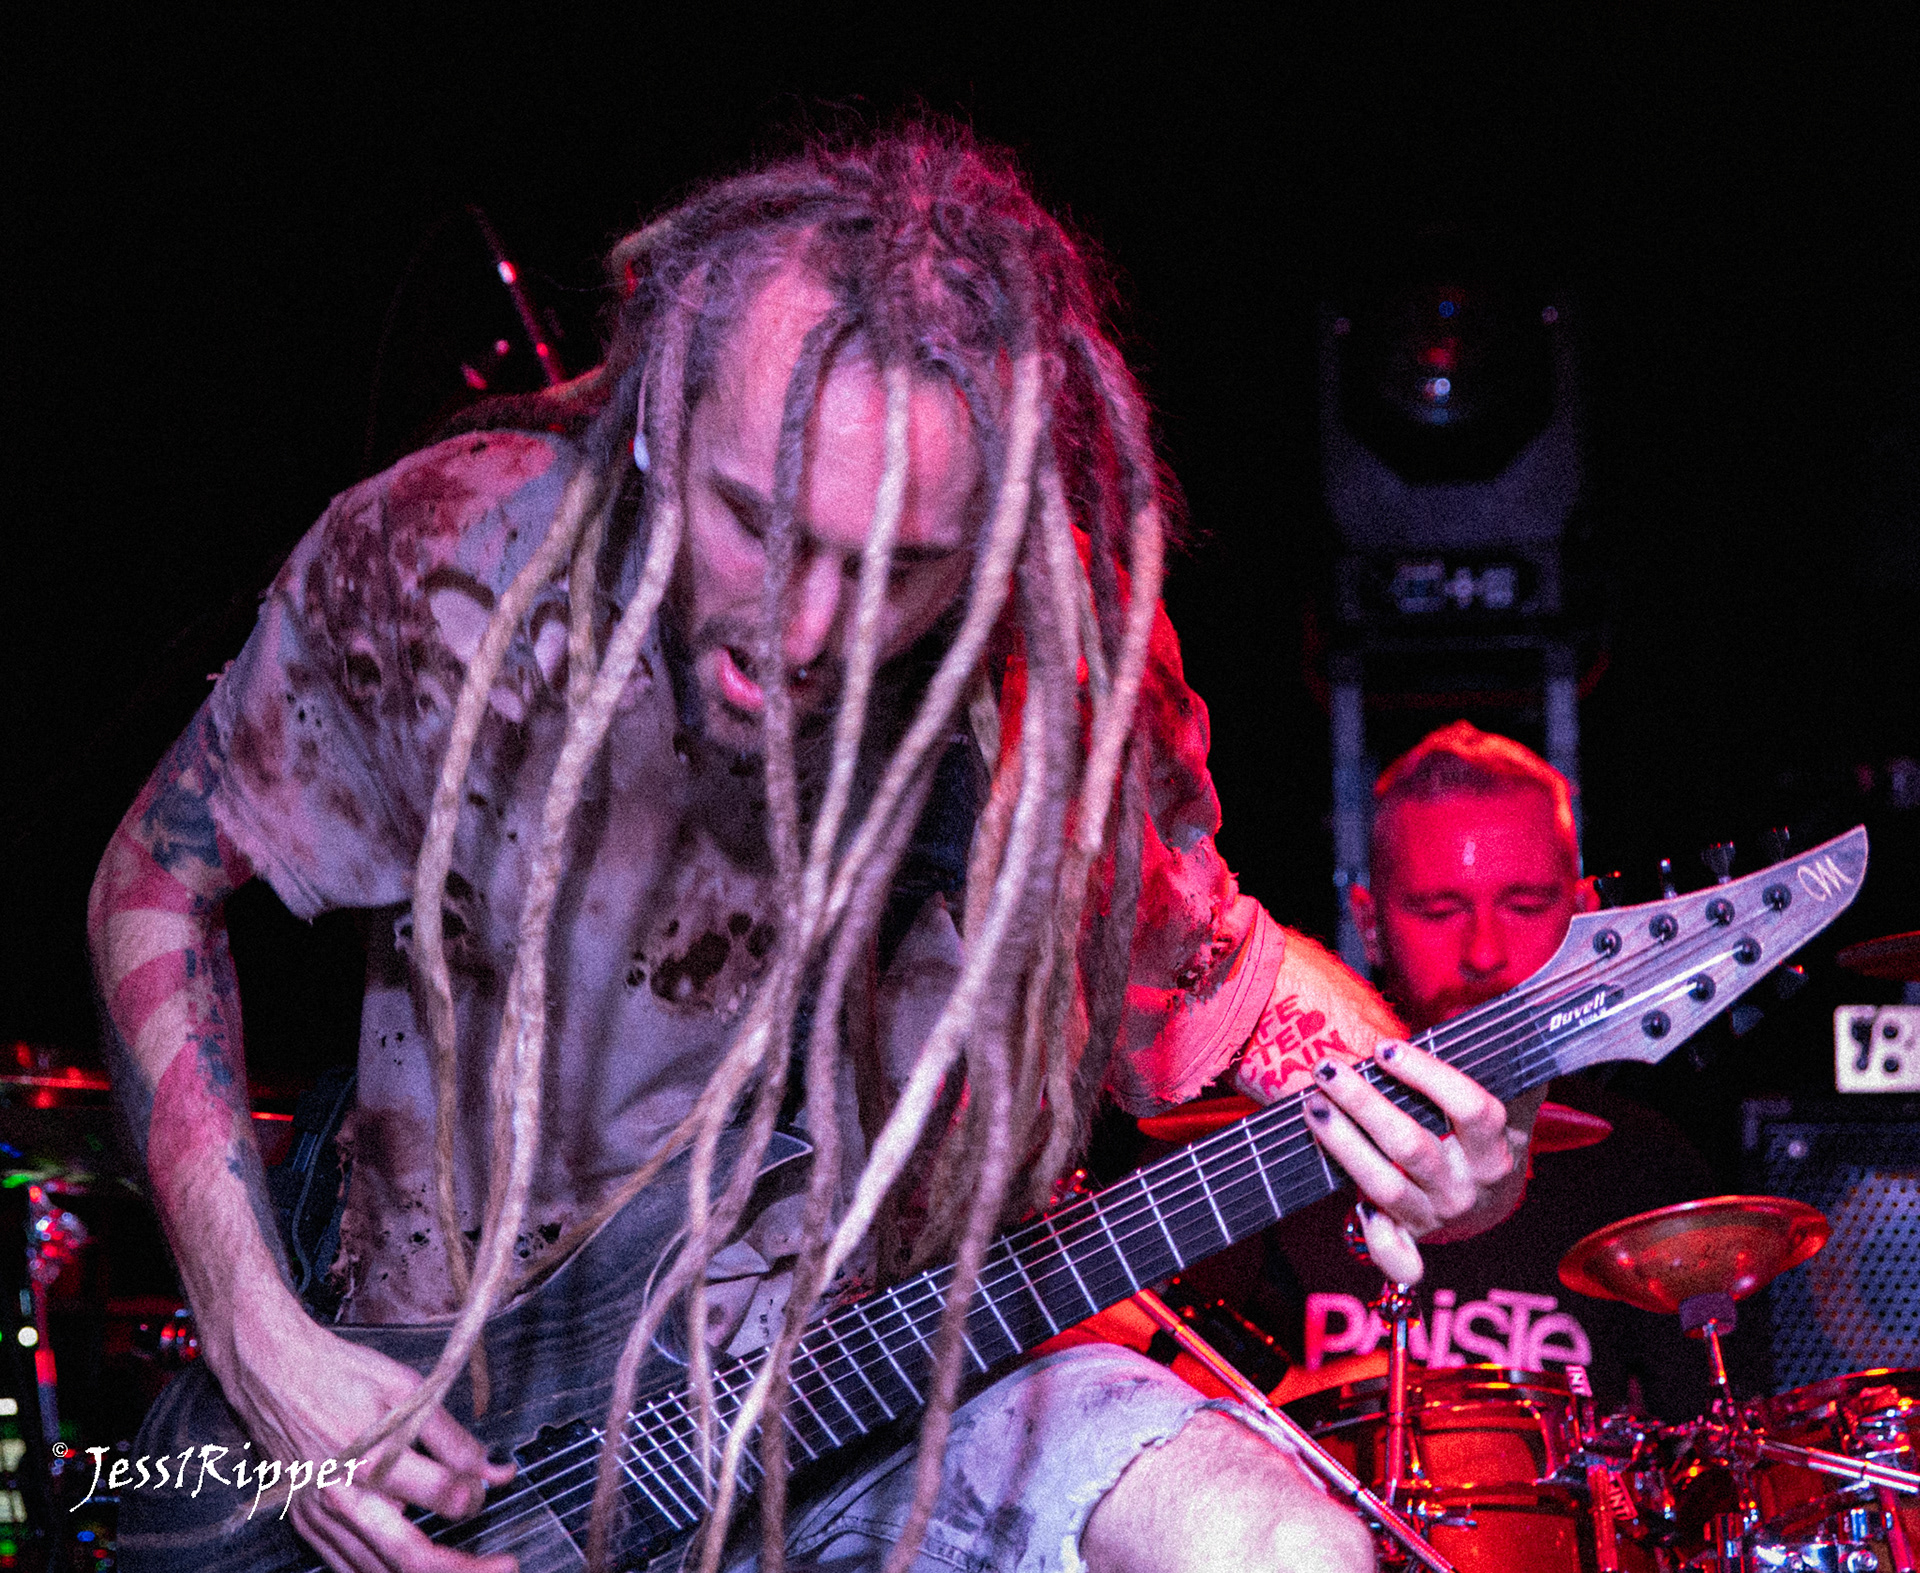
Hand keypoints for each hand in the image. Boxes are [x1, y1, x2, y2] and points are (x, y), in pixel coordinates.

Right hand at [221, 1288, 515, 1572]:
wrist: (270, 1371)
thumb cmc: (339, 1374)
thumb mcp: (406, 1389)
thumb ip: (452, 1439)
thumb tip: (496, 1471)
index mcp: (371, 1459)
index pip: (443, 1496)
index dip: (475, 1495)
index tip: (487, 1485)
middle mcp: (343, 1498)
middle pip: (411, 1556)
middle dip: (464, 1568)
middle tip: (506, 1567)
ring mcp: (320, 1518)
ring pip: (378, 1572)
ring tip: (466, 1570)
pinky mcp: (305, 1524)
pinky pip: (346, 1567)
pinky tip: (410, 1569)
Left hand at [1302, 1041, 1535, 1282]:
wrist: (1491, 1206)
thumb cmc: (1486, 1137)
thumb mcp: (1510, 1105)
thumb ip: (1509, 1066)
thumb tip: (1522, 1017)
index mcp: (1496, 1148)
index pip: (1472, 1109)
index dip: (1428, 1076)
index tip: (1386, 1048)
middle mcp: (1468, 1185)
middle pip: (1412, 1146)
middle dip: (1364, 1104)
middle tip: (1327, 1069)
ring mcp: (1438, 1214)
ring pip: (1385, 1185)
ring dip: (1343, 1145)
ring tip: (1311, 1104)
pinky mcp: (1413, 1236)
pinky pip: (1395, 1252)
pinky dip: (1378, 1244)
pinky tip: (1351, 1212)